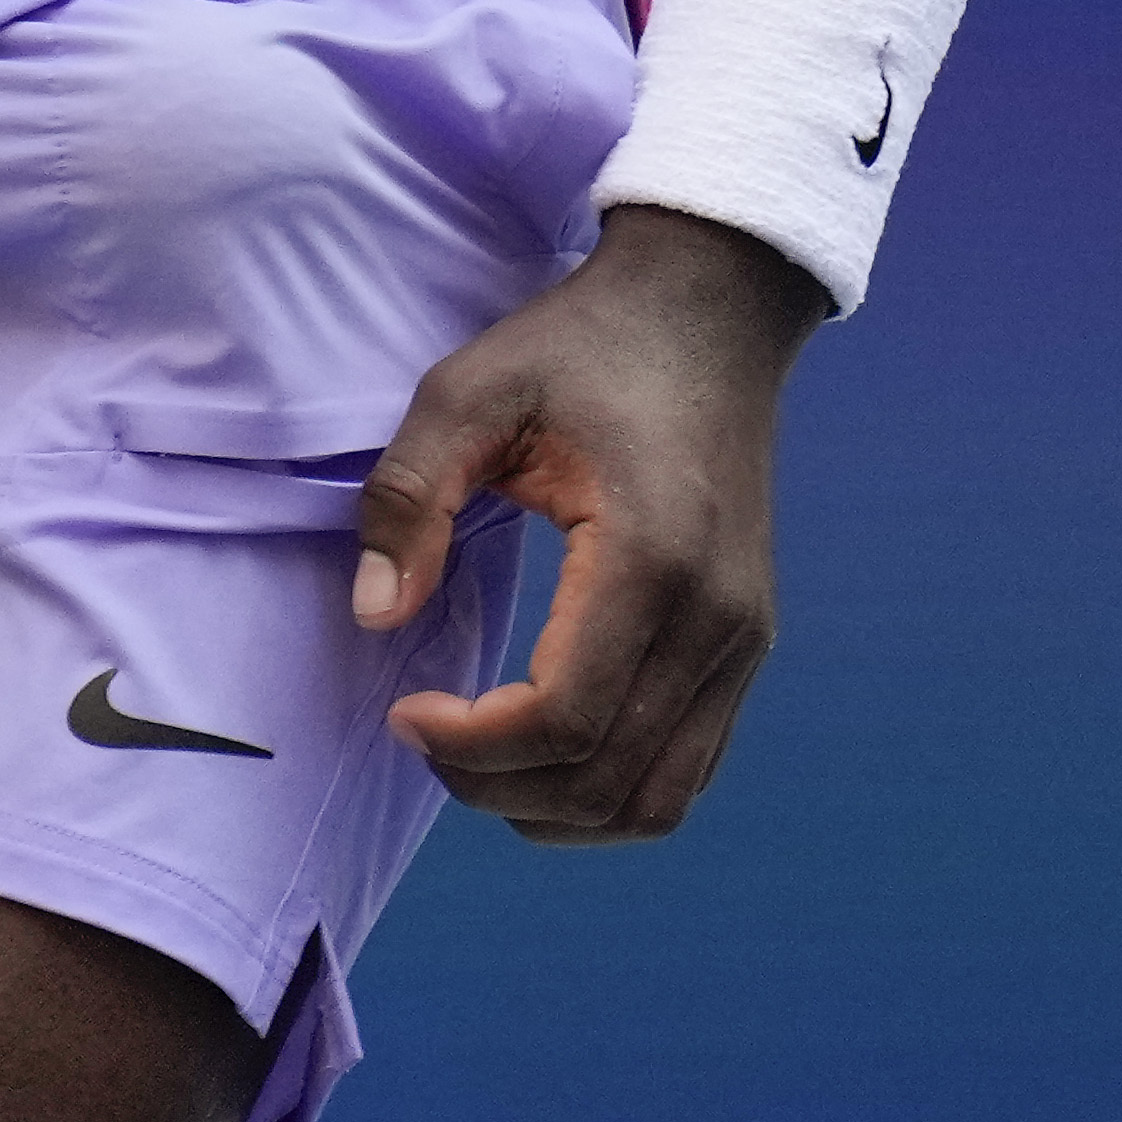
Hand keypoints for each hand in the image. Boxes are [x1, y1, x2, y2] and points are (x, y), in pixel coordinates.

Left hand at [350, 204, 825, 843]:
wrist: (708, 313)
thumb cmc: (581, 346)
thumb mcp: (469, 390)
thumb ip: (411, 497)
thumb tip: (376, 613)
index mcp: (652, 559)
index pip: (565, 718)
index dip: (473, 745)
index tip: (404, 710)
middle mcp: (717, 620)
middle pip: (608, 778)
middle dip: (499, 788)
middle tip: (425, 739)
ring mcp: (745, 641)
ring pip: (659, 798)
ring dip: (558, 809)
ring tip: (476, 760)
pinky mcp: (746, 645)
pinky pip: (687, 767)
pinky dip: (610, 789)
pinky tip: (538, 753)